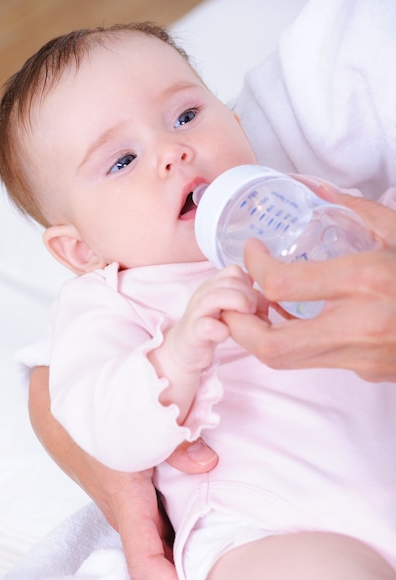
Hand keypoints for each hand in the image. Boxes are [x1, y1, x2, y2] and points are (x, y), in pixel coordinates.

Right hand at [29, 366, 217, 579]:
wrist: (64, 419)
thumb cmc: (97, 427)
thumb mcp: (139, 432)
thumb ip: (175, 447)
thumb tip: (208, 463)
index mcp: (127, 505)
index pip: (146, 562)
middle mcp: (126, 516)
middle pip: (160, 560)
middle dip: (190, 572)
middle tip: (229, 577)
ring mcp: (129, 508)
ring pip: (161, 542)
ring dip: (187, 550)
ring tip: (224, 553)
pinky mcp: (133, 497)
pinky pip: (159, 523)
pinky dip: (181, 528)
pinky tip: (205, 520)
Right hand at [167, 264, 257, 371]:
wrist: (185, 349)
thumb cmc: (212, 326)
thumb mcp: (232, 309)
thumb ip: (249, 300)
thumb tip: (267, 300)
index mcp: (213, 285)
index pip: (234, 271)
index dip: (248, 284)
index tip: (253, 301)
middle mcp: (203, 294)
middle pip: (228, 281)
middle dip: (247, 295)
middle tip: (253, 312)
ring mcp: (197, 312)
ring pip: (215, 296)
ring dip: (237, 304)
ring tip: (246, 318)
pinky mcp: (193, 332)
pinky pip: (206, 326)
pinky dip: (221, 330)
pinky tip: (226, 334)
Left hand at [222, 191, 395, 381]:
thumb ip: (356, 211)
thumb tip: (314, 190)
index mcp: (365, 281)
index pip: (281, 284)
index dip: (252, 267)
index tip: (251, 253)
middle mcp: (358, 326)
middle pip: (271, 347)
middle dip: (237, 327)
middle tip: (230, 302)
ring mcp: (362, 357)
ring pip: (287, 361)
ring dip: (259, 336)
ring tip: (254, 307)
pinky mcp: (367, 371)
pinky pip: (316, 359)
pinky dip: (292, 341)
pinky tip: (293, 317)